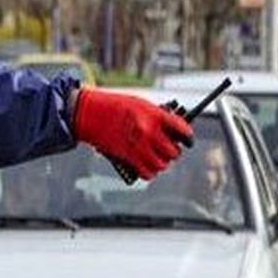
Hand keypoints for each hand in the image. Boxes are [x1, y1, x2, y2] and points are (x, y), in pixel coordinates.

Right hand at [73, 89, 193, 180]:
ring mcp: (138, 146)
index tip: (188, 139)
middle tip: (169, 149)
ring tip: (158, 158)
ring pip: (162, 165)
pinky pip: (147, 172)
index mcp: (154, 115)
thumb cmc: (113, 106)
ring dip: (161, 163)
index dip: (188, 136)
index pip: (182, 129)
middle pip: (173, 151)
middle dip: (173, 152)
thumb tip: (170, 131)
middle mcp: (149, 132)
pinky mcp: (127, 157)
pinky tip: (148, 166)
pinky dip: (149, 172)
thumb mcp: (140, 105)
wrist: (89, 113)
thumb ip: (156, 117)